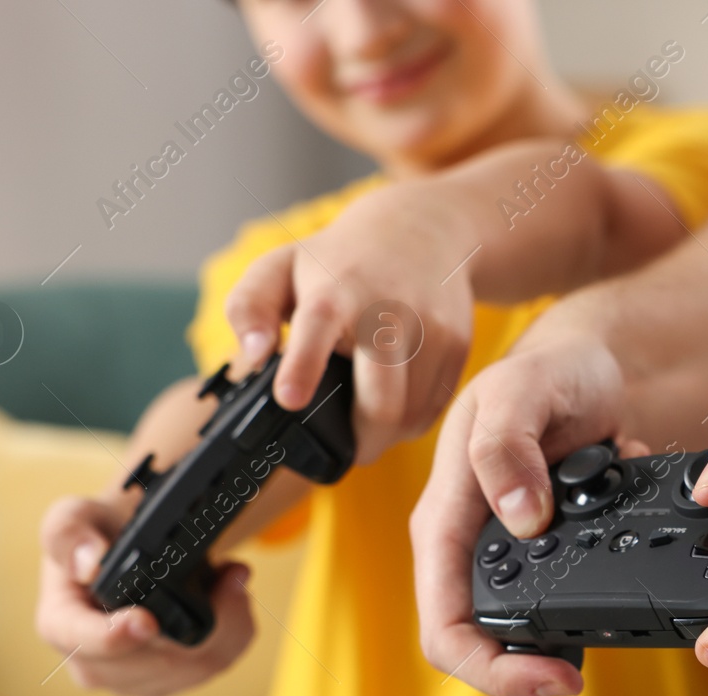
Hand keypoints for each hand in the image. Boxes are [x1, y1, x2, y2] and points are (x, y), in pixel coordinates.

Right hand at [35, 494, 254, 695]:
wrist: (131, 546)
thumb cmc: (99, 533)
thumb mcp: (73, 517)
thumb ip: (69, 534)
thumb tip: (89, 565)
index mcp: (60, 624)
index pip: (84, 642)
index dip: (116, 637)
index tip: (147, 621)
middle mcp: (90, 663)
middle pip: (154, 662)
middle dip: (201, 621)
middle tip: (229, 576)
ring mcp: (130, 679)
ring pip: (193, 669)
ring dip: (227, 624)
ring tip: (233, 580)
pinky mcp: (167, 683)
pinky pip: (214, 667)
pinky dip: (235, 634)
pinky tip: (235, 602)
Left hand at [223, 183, 475, 465]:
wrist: (424, 230)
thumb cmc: (341, 261)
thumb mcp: (282, 267)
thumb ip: (249, 308)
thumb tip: (255, 356)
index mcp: (334, 290)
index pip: (318, 325)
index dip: (303, 366)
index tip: (290, 399)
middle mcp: (386, 310)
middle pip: (382, 401)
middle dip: (361, 442)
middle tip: (346, 452)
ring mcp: (429, 328)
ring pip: (410, 416)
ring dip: (387, 435)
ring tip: (368, 424)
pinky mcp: (457, 344)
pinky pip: (435, 409)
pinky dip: (412, 422)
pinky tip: (396, 406)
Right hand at [410, 335, 629, 695]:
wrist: (590, 361)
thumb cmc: (546, 368)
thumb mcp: (520, 391)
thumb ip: (505, 448)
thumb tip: (519, 519)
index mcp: (445, 519)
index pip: (443, 625)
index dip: (488, 669)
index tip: (549, 675)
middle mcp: (470, 544)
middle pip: (477, 641)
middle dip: (523, 670)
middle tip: (579, 672)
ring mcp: (505, 551)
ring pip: (518, 628)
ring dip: (561, 638)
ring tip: (605, 630)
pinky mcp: (545, 550)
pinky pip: (559, 597)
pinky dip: (594, 599)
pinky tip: (624, 581)